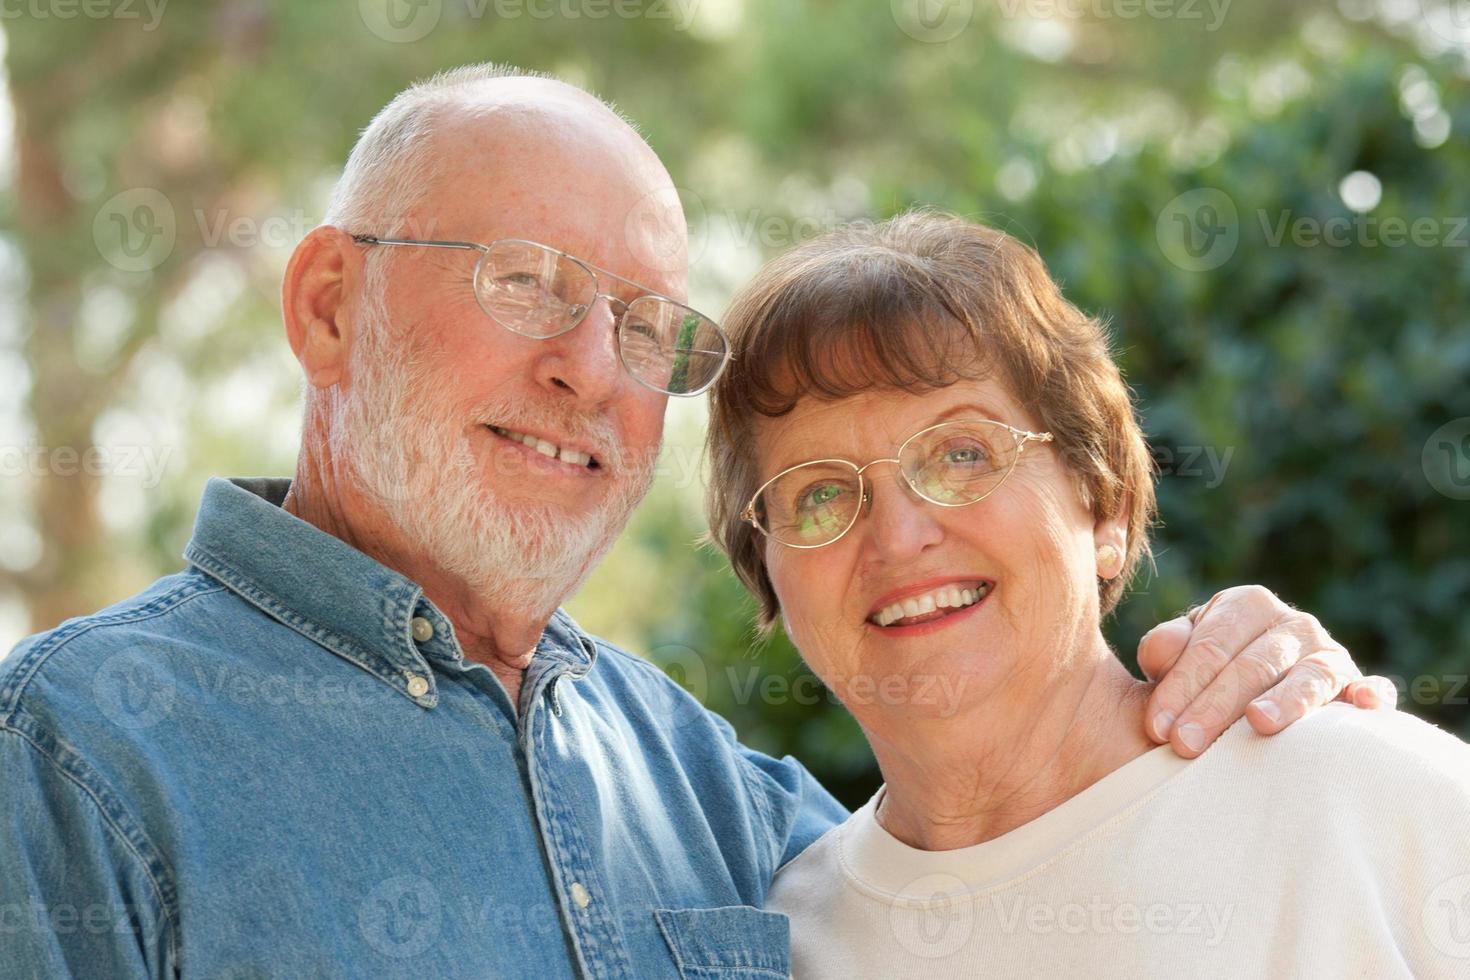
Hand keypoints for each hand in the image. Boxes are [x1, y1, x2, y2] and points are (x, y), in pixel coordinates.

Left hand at [1137, 584, 1395, 757]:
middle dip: (1214, 706)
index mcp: (1246, 604)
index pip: (1209, 646)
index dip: (1180, 686)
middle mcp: (1292, 623)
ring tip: (1258, 723)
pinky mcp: (1358, 685)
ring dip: (1285, 700)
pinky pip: (1369, 688)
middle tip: (1184, 745)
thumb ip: (1165, 649)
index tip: (1156, 727)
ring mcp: (1330, 653)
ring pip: (1307, 676)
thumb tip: (1158, 653)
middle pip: (1252, 665)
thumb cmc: (1209, 673)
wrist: (1259, 688)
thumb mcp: (1181, 655)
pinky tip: (1364, 705)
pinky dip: (1369, 694)